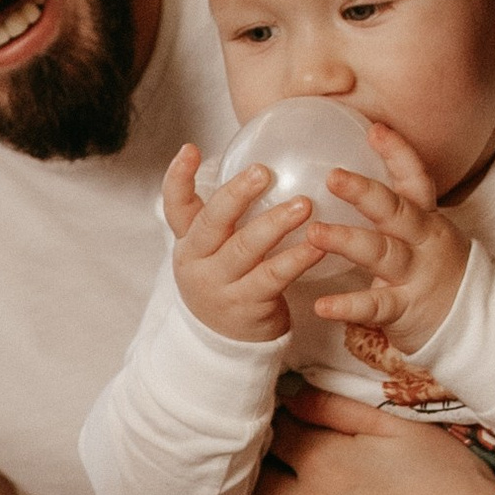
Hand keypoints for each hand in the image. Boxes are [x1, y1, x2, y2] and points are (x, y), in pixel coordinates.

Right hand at [161, 142, 318, 347]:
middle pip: (212, 222)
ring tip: (304, 205)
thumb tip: (258, 162)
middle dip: (237, 194)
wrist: (227, 345)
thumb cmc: (229, 281)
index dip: (178, 178)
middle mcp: (198, 262)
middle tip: (263, 171)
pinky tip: (318, 244)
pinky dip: (297, 258)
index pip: (175, 207)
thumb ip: (225, 215)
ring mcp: (220, 286)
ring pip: (245, 248)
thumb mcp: (213, 251)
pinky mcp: (248, 306)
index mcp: (189, 242)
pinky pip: (274, 277)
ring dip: (275, 224)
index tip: (189, 149)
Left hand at [247, 388, 494, 494]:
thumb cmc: (455, 490)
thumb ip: (342, 411)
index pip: (276, 433)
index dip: (281, 426)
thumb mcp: (405, 432)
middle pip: (259, 478)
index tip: (290, 427)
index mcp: (324, 462)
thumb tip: (294, 398)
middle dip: (267, 465)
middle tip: (284, 464)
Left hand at [299, 123, 469, 351]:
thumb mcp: (421, 235)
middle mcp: (425, 241)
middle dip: (366, 192)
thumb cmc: (433, 273)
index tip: (374, 128)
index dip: (398, 153)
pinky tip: (321, 305)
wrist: (474, 323)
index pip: (416, 179)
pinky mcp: (407, 309)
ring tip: (314, 232)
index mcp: (426, 219)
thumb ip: (391, 211)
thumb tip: (350, 177)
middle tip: (333, 176)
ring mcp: (417, 275)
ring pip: (382, 253)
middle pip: (396, 211)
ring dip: (347, 241)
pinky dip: (348, 306)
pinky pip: (376, 306)